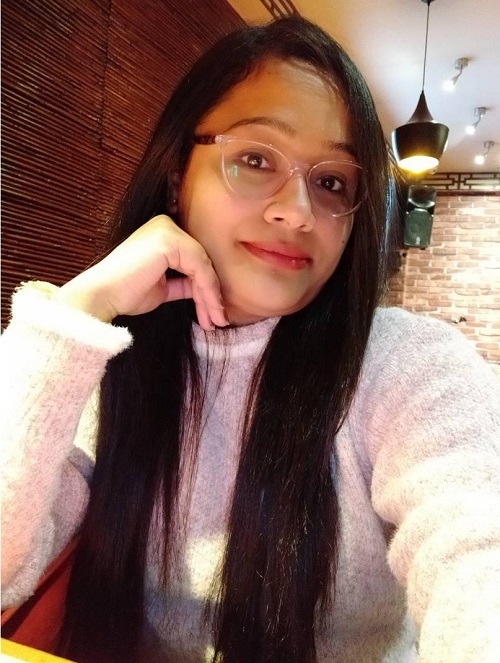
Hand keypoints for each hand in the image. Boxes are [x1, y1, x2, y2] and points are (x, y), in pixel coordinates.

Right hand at [57, 215, 227, 329]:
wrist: (102, 297)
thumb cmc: (126, 294)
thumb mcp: (164, 287)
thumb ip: (184, 283)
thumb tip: (206, 290)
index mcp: (164, 233)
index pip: (195, 261)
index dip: (207, 289)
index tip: (214, 314)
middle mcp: (166, 225)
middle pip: (201, 262)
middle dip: (212, 295)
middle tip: (220, 321)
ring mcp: (168, 230)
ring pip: (204, 267)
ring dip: (212, 298)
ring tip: (216, 321)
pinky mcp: (169, 240)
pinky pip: (199, 268)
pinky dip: (207, 292)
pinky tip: (209, 312)